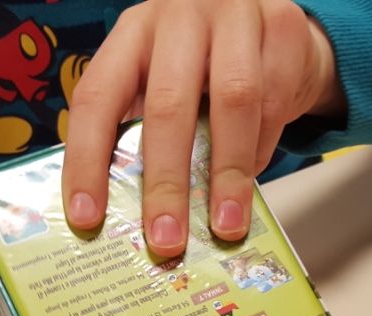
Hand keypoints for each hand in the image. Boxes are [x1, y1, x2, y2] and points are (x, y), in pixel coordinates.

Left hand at [62, 0, 343, 256]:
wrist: (272, 23)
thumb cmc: (208, 64)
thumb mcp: (165, 80)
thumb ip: (147, 130)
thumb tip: (132, 214)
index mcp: (133, 32)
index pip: (98, 97)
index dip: (88, 160)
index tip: (87, 217)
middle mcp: (179, 15)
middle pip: (169, 104)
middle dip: (166, 182)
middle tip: (166, 238)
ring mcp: (235, 15)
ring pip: (234, 101)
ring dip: (227, 174)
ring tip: (224, 226)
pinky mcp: (285, 24)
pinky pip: (275, 99)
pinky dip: (263, 147)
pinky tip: (252, 178)